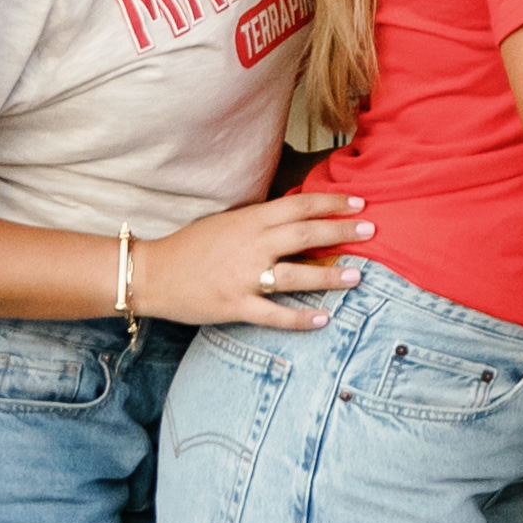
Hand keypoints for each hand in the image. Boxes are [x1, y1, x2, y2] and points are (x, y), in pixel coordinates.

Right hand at [140, 183, 371, 331]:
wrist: (151, 273)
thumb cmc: (190, 247)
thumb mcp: (227, 223)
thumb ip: (260, 222)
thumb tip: (297, 219)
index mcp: (249, 220)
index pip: (299, 205)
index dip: (331, 204)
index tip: (359, 205)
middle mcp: (251, 245)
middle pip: (305, 234)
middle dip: (341, 232)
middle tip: (371, 232)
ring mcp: (244, 277)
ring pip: (296, 274)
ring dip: (330, 275)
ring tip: (357, 276)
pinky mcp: (235, 305)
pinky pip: (274, 313)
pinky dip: (299, 317)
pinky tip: (323, 319)